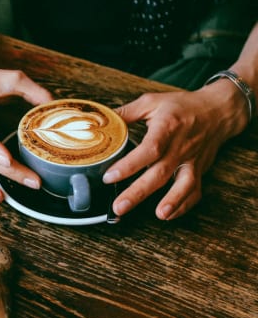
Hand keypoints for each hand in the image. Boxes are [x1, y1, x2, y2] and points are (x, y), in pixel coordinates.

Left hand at [103, 81, 248, 219]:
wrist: (217, 110)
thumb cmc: (181, 106)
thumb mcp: (151, 102)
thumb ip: (125, 114)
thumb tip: (99, 124)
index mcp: (167, 128)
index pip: (149, 150)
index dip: (129, 165)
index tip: (109, 177)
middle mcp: (180, 146)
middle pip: (160, 173)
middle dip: (139, 192)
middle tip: (119, 206)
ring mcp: (192, 160)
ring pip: (182, 184)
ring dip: (172, 201)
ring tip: (158, 215)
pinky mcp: (199, 169)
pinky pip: (195, 190)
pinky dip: (184, 204)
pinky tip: (169, 215)